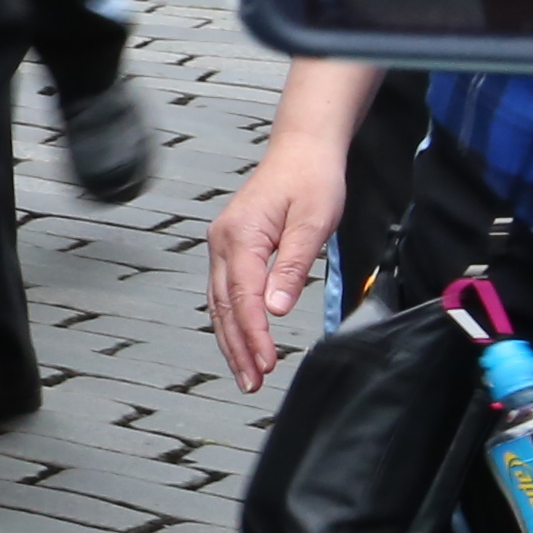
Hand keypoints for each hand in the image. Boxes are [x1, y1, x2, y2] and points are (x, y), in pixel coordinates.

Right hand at [206, 141, 342, 387]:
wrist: (302, 150)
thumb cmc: (312, 180)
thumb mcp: (313, 222)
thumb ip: (292, 267)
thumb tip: (275, 309)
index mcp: (240, 236)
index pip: (243, 296)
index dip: (254, 333)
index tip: (267, 363)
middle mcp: (222, 241)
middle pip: (223, 305)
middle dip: (237, 346)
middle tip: (252, 382)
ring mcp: (222, 244)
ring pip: (219, 302)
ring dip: (231, 339)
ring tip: (246, 373)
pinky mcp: (231, 246)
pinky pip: (224, 291)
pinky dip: (231, 319)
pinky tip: (239, 339)